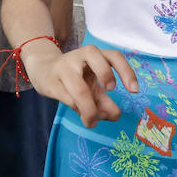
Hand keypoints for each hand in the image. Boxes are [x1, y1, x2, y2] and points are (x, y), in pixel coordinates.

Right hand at [22, 43, 137, 128]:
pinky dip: (79, 111)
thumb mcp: (92, 86)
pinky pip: (68, 100)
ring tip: (93, 121)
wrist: (42, 70)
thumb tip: (114, 116)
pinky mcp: (52, 82)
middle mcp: (80, 57)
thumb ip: (105, 101)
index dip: (126, 72)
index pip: (114, 56)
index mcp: (95, 55)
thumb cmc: (74, 78)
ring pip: (80, 89)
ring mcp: (65, 68)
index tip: (134, 91)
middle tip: (111, 91)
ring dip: (91, 110)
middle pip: (98, 60)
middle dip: (107, 76)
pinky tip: (84, 116)